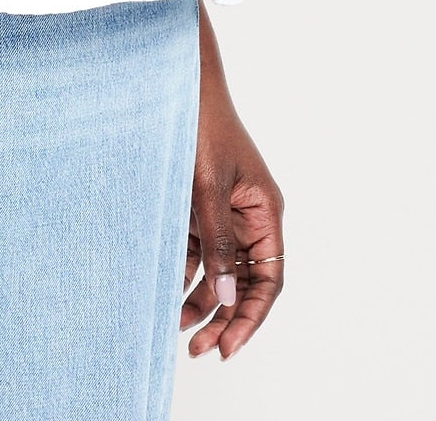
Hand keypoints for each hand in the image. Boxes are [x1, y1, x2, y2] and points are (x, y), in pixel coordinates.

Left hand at [182, 62, 285, 361]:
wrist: (176, 85)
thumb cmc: (201, 126)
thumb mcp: (208, 187)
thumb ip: (216, 241)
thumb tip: (228, 294)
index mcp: (265, 213)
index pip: (269, 279)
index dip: (252, 316)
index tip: (229, 346)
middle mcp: (249, 217)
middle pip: (244, 281)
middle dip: (225, 316)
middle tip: (200, 350)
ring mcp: (223, 212)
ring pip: (219, 269)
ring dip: (202, 299)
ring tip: (178, 328)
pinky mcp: (198, 205)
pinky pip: (196, 248)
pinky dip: (185, 271)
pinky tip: (167, 291)